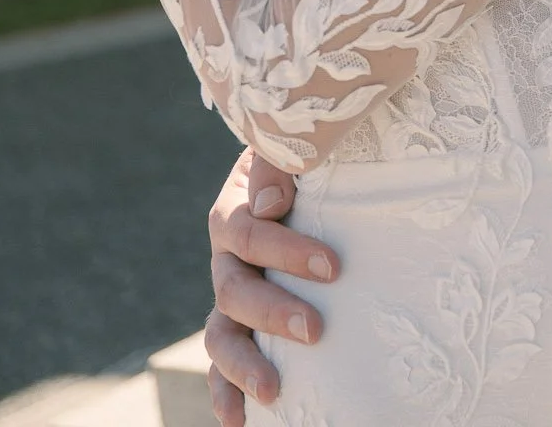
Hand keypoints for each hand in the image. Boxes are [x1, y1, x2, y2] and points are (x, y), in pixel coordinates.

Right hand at [205, 149, 337, 423]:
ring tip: (272, 391)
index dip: (284, 251)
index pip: (247, 232)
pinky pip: (221, 362)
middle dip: (271, 313)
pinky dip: (224, 391)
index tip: (332, 267)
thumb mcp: (294, 151)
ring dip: (242, 364)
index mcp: (235, 210)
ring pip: (219, 334)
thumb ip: (279, 165)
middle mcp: (226, 257)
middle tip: (314, 329)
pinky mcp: (240, 325)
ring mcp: (230, 294)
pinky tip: (238, 420)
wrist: (304, 175)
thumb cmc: (309, 160)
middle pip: (233, 290)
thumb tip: (271, 205)